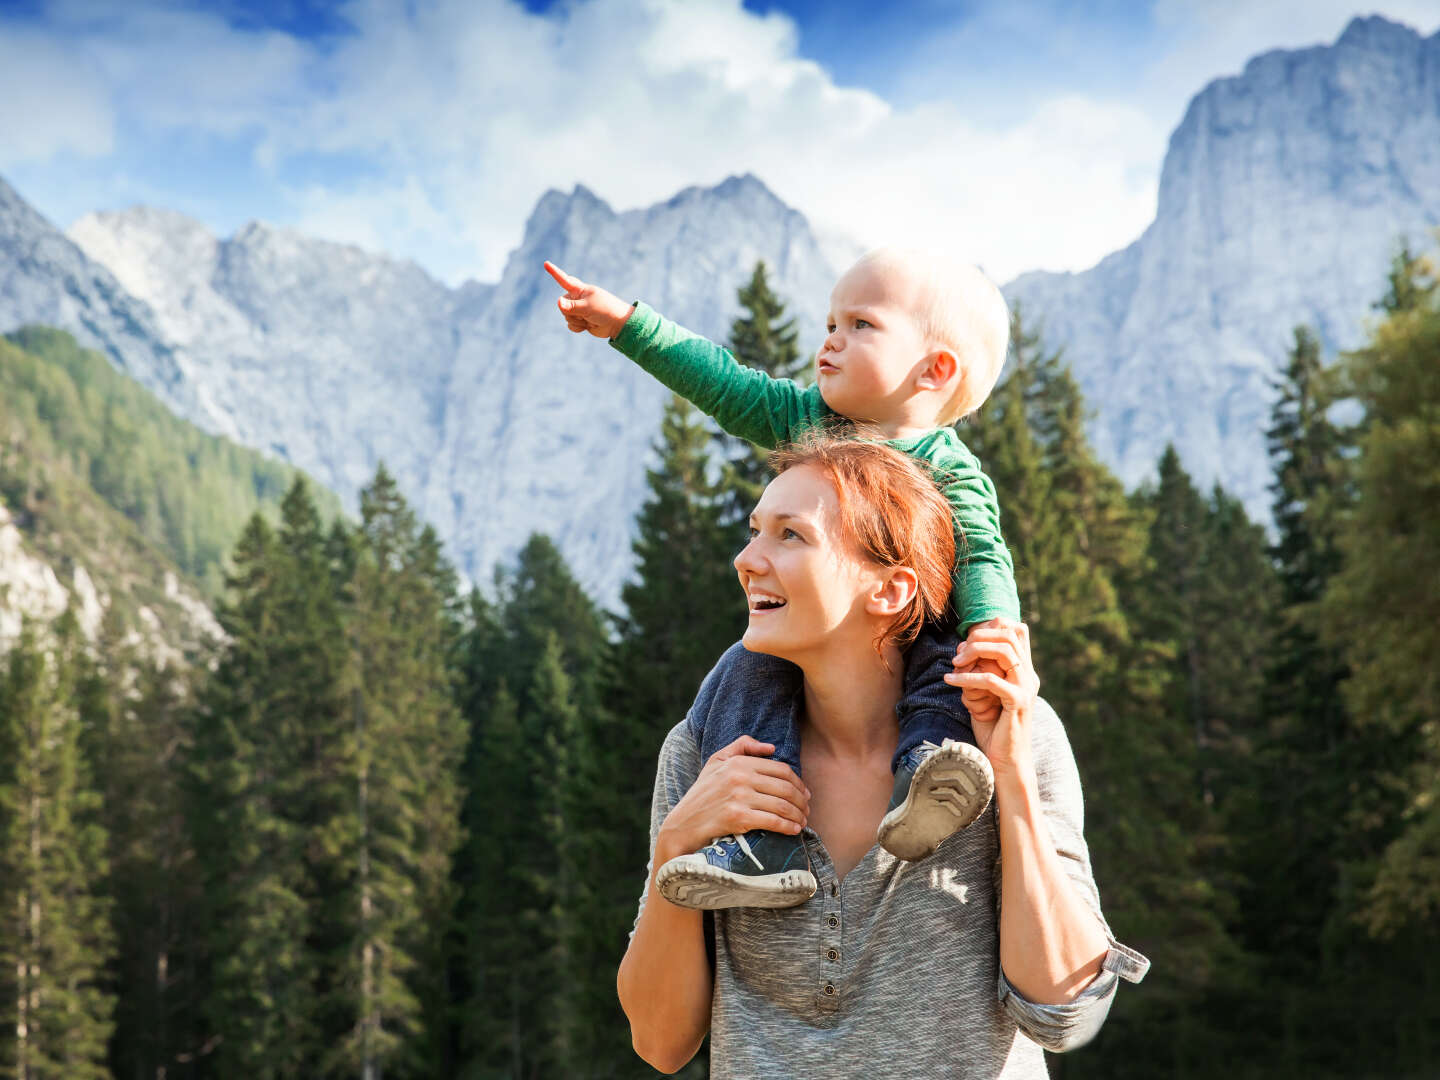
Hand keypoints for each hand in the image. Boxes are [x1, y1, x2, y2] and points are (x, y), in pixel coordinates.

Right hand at [543, 261, 634, 337]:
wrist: (617, 324)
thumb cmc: (605, 310)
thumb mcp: (587, 307)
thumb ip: (571, 306)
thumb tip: (558, 302)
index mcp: (580, 289)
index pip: (564, 280)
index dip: (555, 272)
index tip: (546, 263)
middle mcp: (578, 298)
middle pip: (563, 305)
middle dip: (571, 312)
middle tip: (586, 313)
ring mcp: (579, 309)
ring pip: (566, 316)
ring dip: (576, 321)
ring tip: (589, 319)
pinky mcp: (580, 320)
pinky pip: (570, 324)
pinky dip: (577, 328)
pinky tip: (587, 326)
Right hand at [656, 736, 810, 860]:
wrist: (683, 824)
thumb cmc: (702, 794)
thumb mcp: (716, 761)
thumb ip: (741, 746)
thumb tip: (770, 748)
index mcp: (738, 762)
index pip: (781, 769)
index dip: (799, 782)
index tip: (805, 793)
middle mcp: (740, 777)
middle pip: (785, 787)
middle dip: (802, 801)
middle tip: (807, 810)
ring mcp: (739, 798)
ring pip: (782, 805)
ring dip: (798, 815)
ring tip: (803, 821)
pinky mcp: (738, 818)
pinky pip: (773, 821)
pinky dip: (788, 827)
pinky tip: (794, 830)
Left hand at [944, 622, 1039, 774]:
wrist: (1006, 761)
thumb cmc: (993, 729)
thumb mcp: (985, 694)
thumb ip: (981, 670)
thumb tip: (961, 648)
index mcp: (1023, 671)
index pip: (1018, 631)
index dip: (994, 625)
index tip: (968, 638)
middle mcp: (1028, 675)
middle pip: (1010, 635)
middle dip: (979, 637)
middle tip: (957, 653)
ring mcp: (1025, 688)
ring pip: (1004, 651)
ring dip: (974, 652)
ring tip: (954, 663)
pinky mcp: (1017, 702)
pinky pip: (991, 680)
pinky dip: (967, 677)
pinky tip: (950, 680)